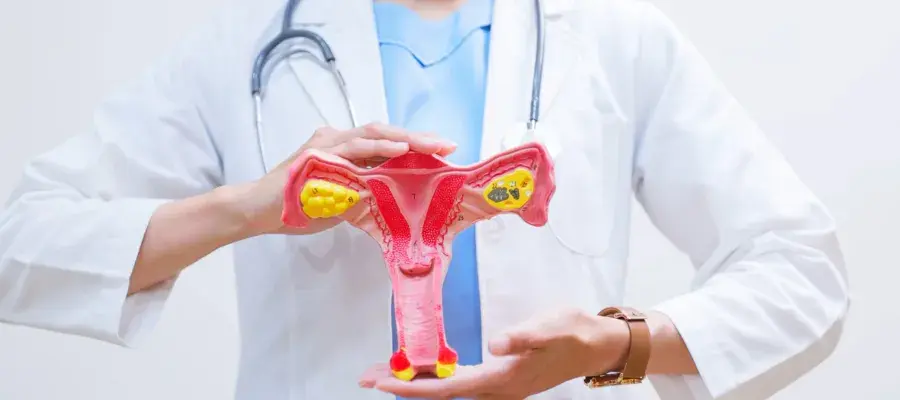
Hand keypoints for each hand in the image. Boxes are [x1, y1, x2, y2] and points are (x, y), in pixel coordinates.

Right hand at [234, 123, 455, 235]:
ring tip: (432, 145)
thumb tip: (400, 198)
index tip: (445, 152)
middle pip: (385, 133)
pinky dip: (377, 147)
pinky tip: (398, 149)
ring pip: (372, 135)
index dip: (417, 146)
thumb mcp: (343, 199)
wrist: (257, 210)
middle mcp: (338, 140)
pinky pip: (352, 148)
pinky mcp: (316, 155)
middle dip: (419, 138)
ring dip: (405, 140)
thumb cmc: (299, 205)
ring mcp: (327, 144)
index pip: (387, 143)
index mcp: (347, 150)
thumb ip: (368, 192)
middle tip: (448, 145)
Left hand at [359, 309, 630, 399]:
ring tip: (384, 372)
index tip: (383, 383)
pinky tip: (422, 368)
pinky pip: (459, 381)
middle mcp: (496, 389)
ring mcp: (498, 386)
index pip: (448, 388)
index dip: (413, 387)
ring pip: (447, 388)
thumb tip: (494, 345)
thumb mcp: (551, 328)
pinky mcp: (501, 377)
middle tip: (367, 378)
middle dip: (403, 386)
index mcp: (502, 380)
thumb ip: (523, 336)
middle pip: (440, 393)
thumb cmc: (574, 333)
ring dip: (416, 381)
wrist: (598, 345)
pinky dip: (435, 375)